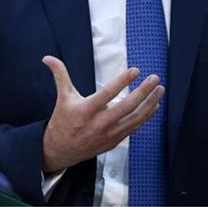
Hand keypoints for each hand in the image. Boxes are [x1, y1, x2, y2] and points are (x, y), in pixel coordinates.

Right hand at [41, 55, 164, 172]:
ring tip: (159, 89)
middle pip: (127, 106)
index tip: (135, 70)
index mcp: (86, 110)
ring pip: (135, 118)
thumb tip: (47, 58)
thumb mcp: (62, 97)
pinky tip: (154, 105)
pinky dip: (146, 116)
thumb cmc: (63, 120)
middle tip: (154, 78)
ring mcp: (109, 133)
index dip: (122, 81)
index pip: (108, 93)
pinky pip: (135, 127)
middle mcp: (100, 123)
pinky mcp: (115, 141)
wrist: (61, 150)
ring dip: (150, 103)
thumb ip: (59, 75)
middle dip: (144, 91)